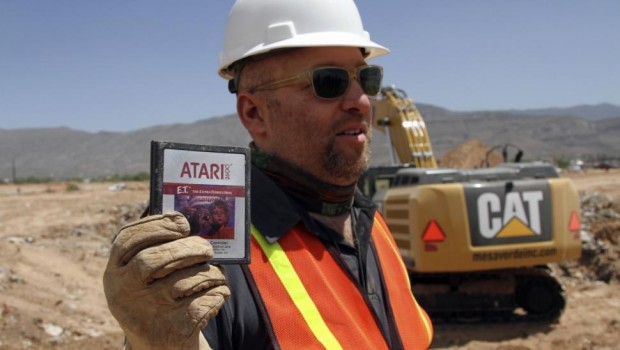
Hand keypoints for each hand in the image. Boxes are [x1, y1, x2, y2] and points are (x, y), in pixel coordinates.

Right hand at [103, 212, 229, 349]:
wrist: (159, 347)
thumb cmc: (157, 299)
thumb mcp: (144, 278)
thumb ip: (158, 249)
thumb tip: (189, 222)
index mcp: (115, 273)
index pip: (128, 239)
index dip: (157, 226)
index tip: (182, 223)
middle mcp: (124, 293)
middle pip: (155, 259)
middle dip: (188, 248)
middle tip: (207, 249)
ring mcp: (147, 313)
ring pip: (186, 281)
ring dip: (211, 273)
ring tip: (217, 274)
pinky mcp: (173, 330)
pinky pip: (204, 301)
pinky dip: (218, 293)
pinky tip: (218, 293)